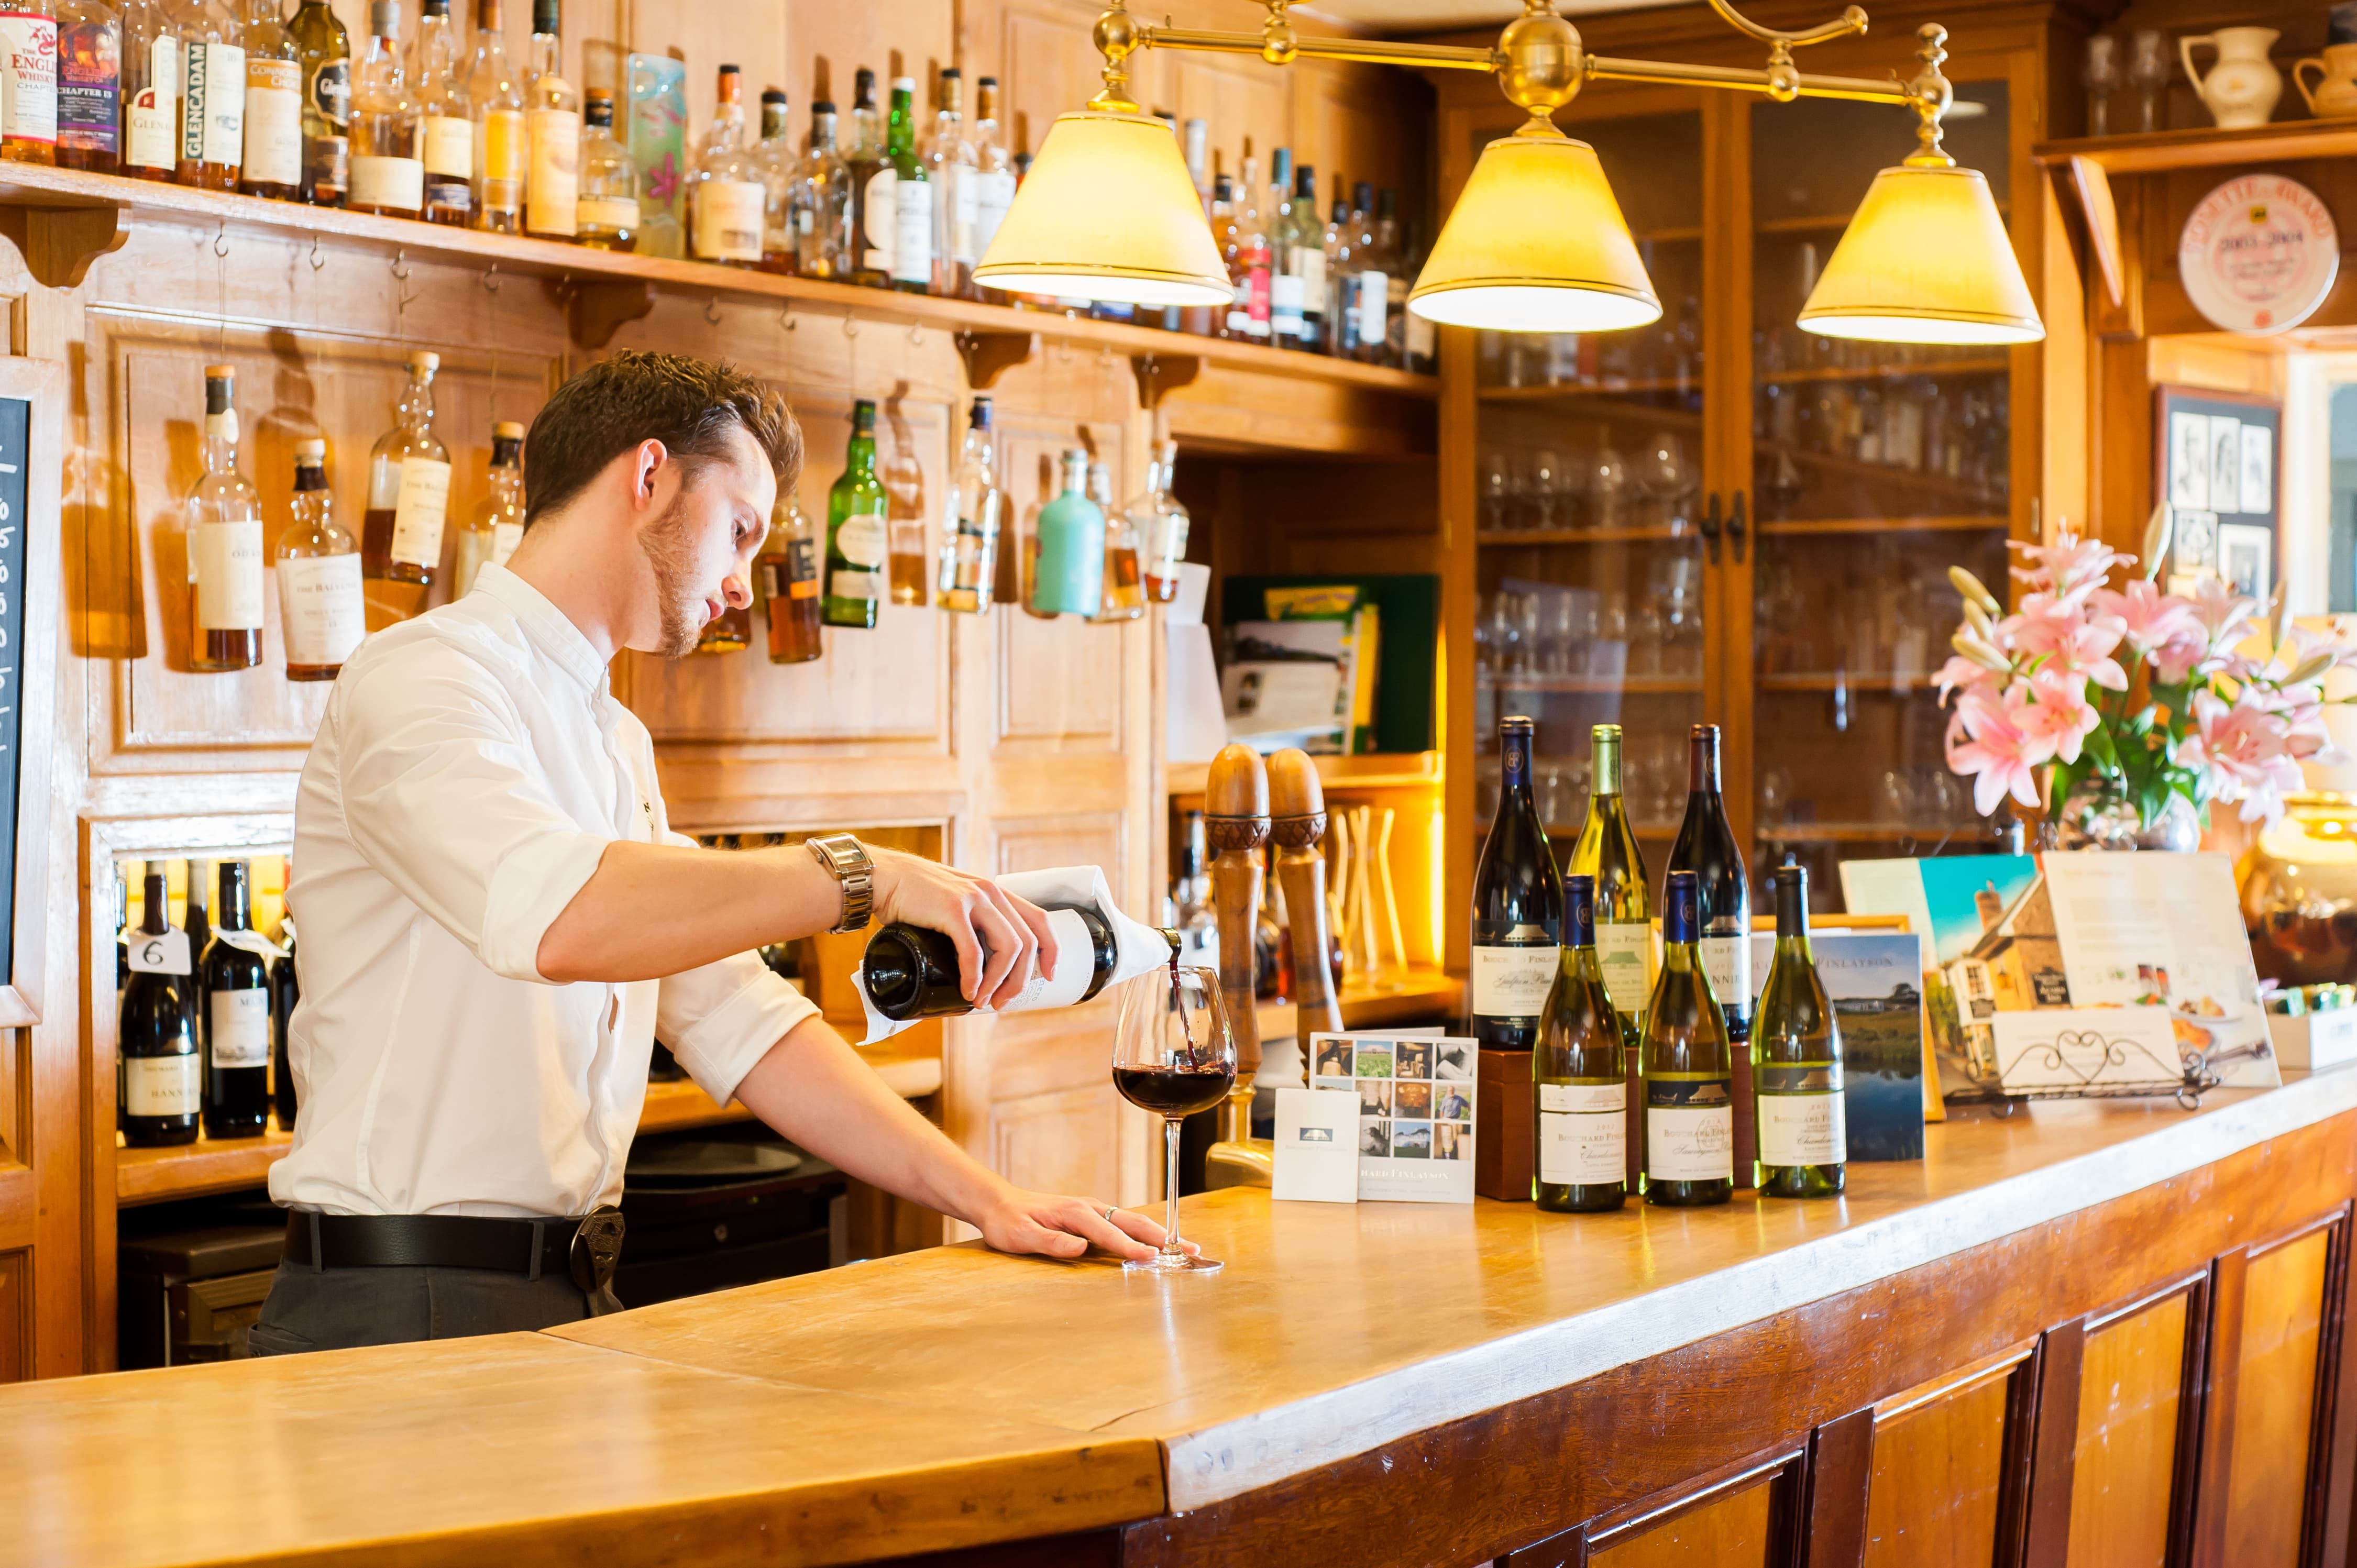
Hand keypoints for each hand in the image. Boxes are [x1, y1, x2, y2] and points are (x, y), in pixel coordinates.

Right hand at [869, 848, 1059, 1010]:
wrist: (884, 878)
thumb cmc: (915, 897)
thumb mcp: (955, 905)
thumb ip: (973, 924)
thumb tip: (981, 966)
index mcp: (996, 893)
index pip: (1039, 920)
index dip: (1051, 950)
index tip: (1049, 975)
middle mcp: (990, 893)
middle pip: (1026, 943)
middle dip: (1019, 979)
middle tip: (1002, 1002)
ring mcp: (973, 899)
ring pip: (1007, 948)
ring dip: (998, 982)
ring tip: (983, 1000)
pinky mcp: (951, 909)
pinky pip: (973, 951)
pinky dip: (973, 976)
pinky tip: (968, 989)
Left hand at [970, 1183, 1194, 1263]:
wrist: (998, 1204)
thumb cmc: (1009, 1222)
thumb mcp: (1021, 1237)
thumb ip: (1051, 1243)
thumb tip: (1080, 1248)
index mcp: (1074, 1213)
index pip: (1109, 1233)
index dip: (1132, 1247)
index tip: (1153, 1258)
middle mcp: (1088, 1207)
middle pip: (1132, 1221)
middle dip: (1161, 1236)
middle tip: (1189, 1249)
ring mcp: (1091, 1210)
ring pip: (1131, 1220)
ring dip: (1157, 1233)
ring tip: (1182, 1246)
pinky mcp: (1090, 1215)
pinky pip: (1122, 1223)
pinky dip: (1143, 1231)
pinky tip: (1155, 1243)